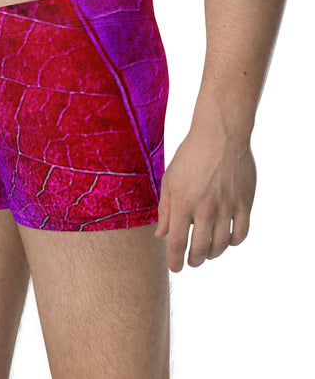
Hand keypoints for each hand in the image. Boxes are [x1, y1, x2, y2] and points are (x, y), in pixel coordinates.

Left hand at [154, 125, 256, 271]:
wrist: (219, 135)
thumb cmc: (190, 156)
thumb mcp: (169, 181)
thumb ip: (165, 210)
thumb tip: (161, 235)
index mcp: (183, 203)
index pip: (178, 243)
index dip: (175, 260)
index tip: (175, 268)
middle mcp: (205, 209)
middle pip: (200, 249)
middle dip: (193, 260)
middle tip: (191, 262)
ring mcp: (227, 207)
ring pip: (222, 245)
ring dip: (213, 254)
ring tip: (207, 254)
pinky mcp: (244, 202)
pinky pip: (241, 233)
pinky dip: (233, 242)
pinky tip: (227, 241)